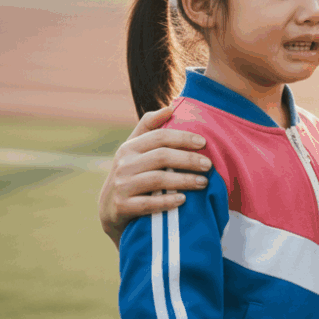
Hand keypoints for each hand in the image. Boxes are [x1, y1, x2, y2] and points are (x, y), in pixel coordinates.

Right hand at [98, 106, 211, 244]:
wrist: (109, 210)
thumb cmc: (130, 174)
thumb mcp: (134, 150)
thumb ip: (150, 127)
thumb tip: (171, 108)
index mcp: (129, 147)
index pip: (160, 137)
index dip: (183, 138)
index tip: (204, 143)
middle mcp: (123, 164)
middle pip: (162, 156)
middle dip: (189, 160)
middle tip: (209, 165)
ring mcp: (121, 186)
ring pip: (158, 179)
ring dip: (184, 180)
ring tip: (203, 182)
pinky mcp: (122, 207)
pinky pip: (148, 203)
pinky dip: (167, 201)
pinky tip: (183, 200)